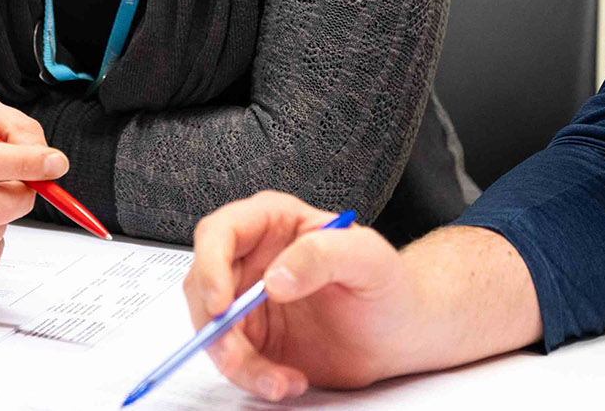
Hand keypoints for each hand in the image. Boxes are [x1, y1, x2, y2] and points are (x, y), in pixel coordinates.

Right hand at [184, 191, 541, 399]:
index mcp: (274, 222)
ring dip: (236, 361)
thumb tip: (274, 278)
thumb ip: (322, 254)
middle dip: (216, 327)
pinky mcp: (253, 338)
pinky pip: (233, 359)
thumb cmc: (389, 285)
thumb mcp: (368, 258)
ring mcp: (249, 300)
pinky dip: (253, 378)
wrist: (400, 333)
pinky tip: (287, 381)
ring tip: (279, 380)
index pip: (220, 232)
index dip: (210, 265)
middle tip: (239, 357)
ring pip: (213, 329)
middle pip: (203, 284)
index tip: (222, 304)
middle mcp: (253, 258)